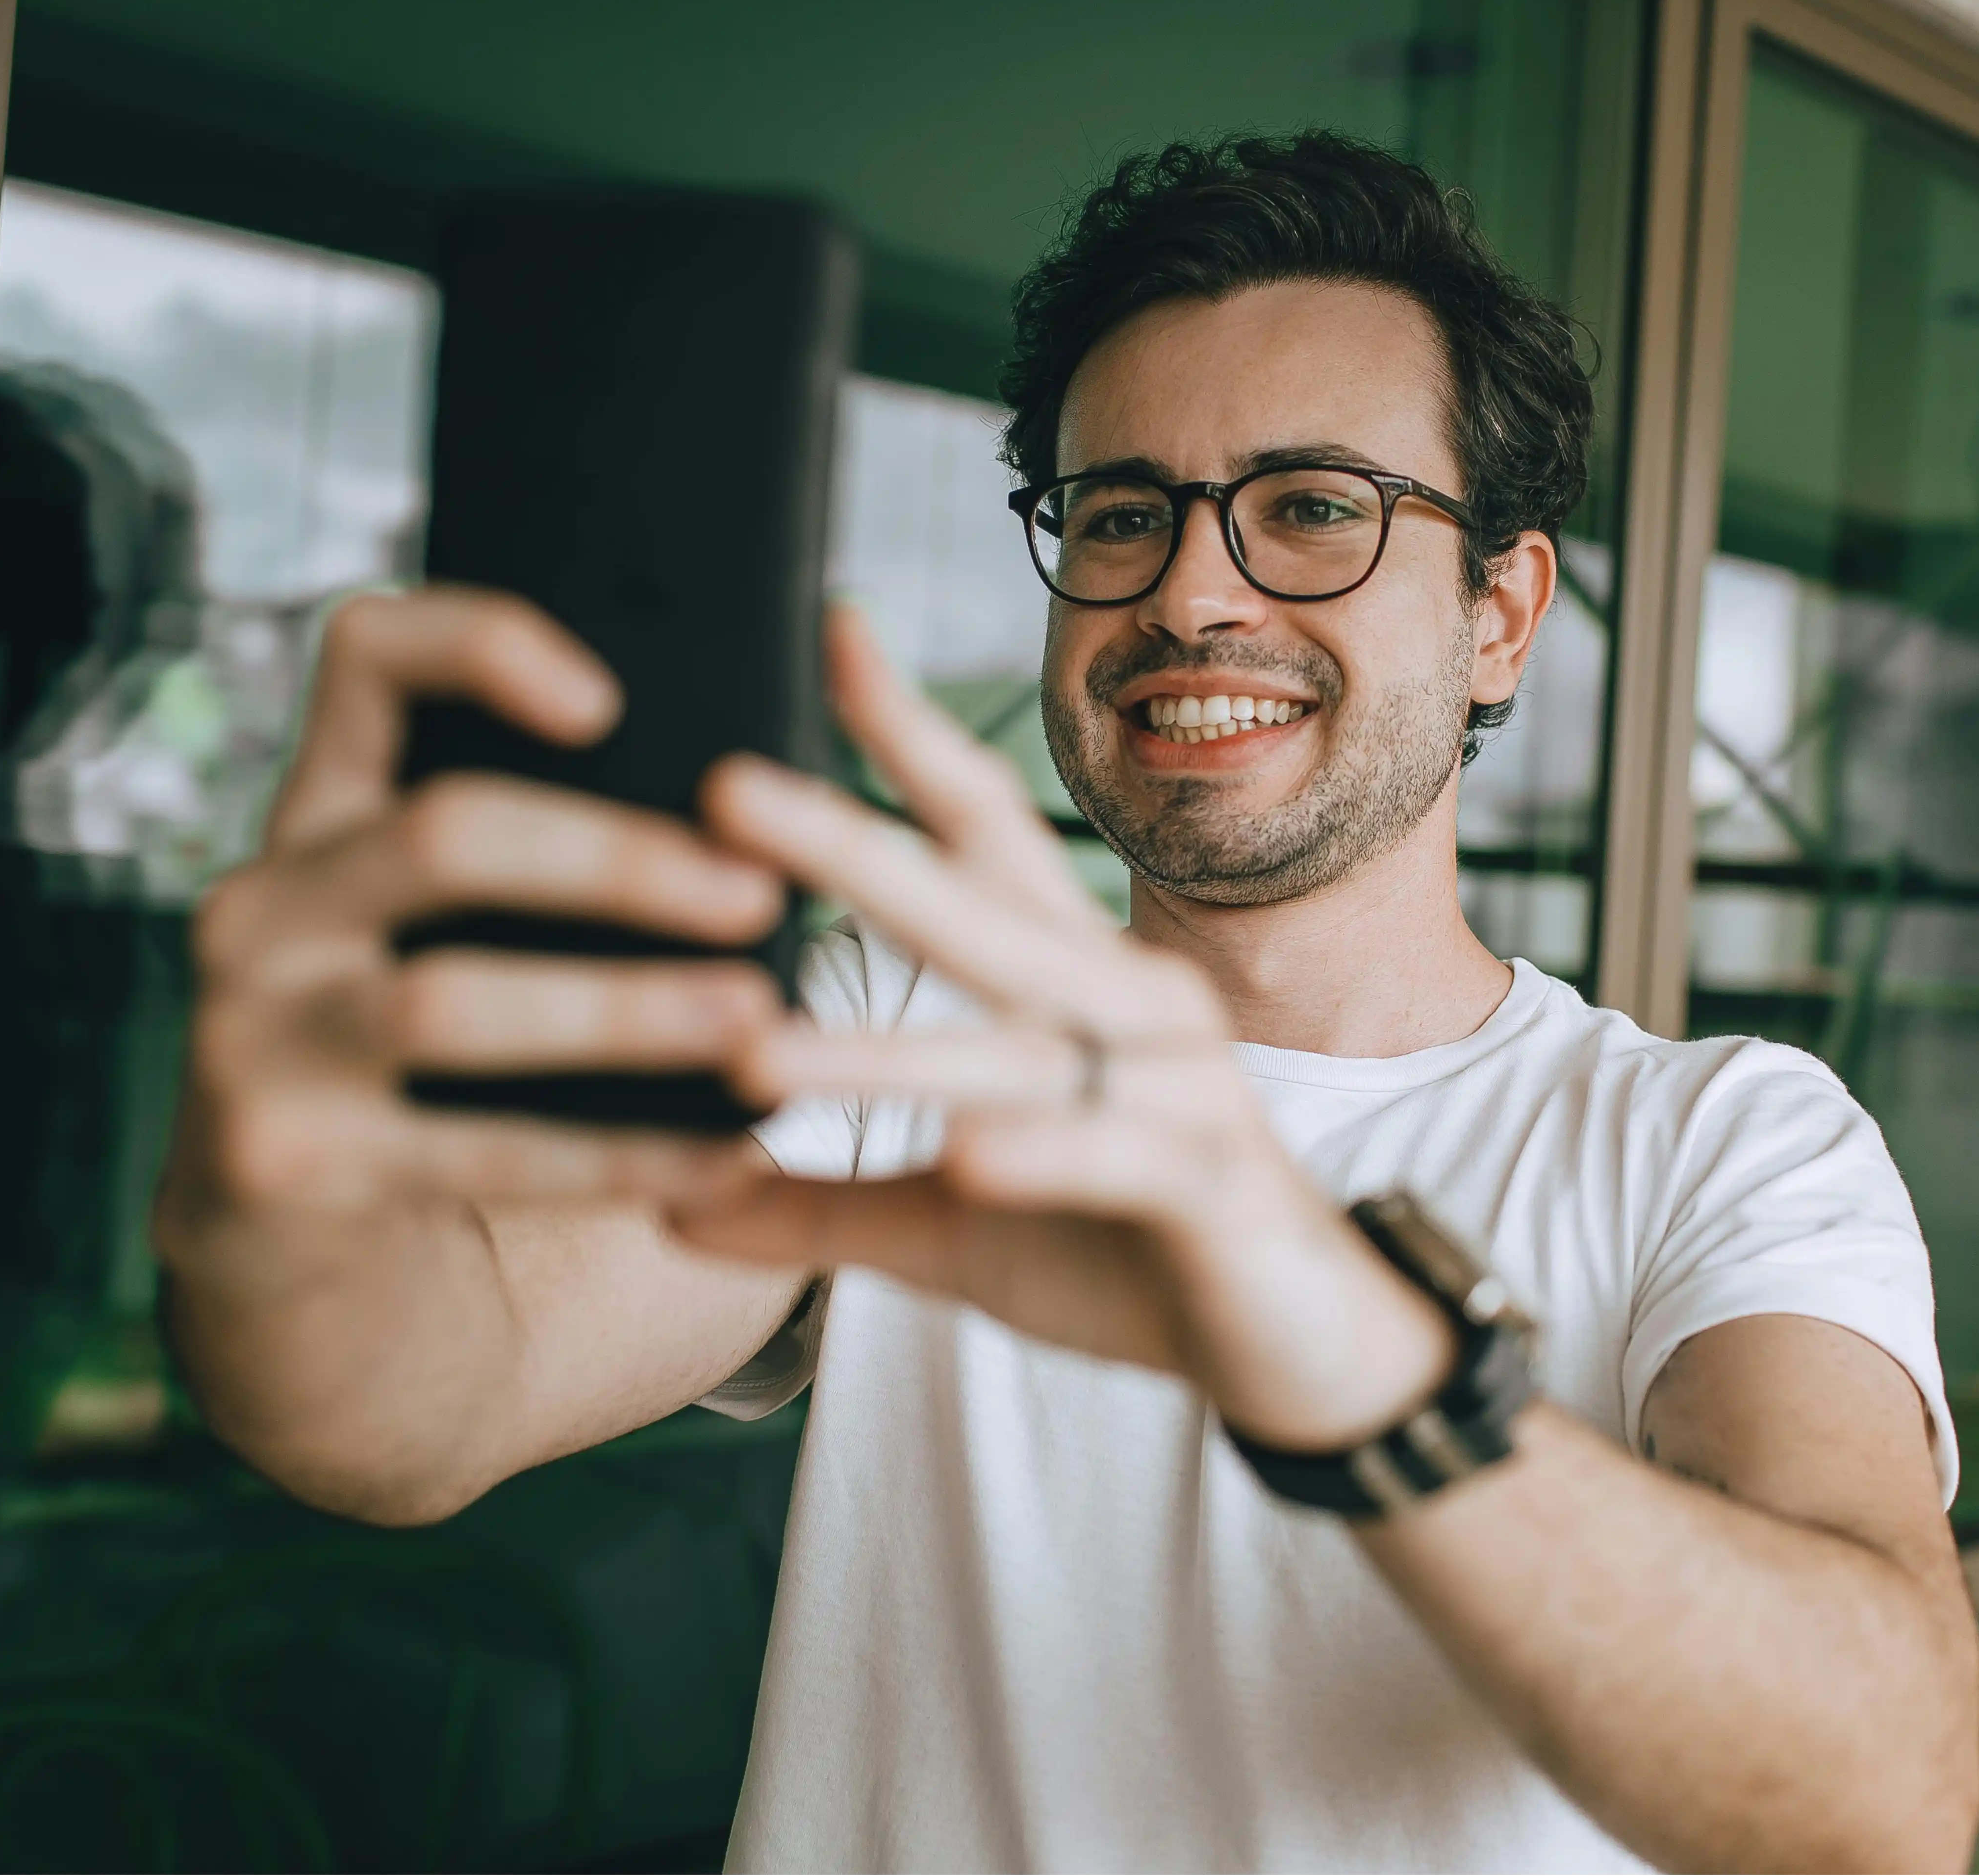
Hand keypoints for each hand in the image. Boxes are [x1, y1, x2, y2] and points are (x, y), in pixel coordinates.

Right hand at [158, 587, 786, 1257]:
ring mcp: (252, 1035)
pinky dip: (618, 1158)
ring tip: (755, 1021)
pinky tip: (724, 1158)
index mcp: (318, 817)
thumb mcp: (436, 930)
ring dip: (624, 1012)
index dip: (482, 646)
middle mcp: (265, 907)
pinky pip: (478, 1155)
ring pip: (450, 1003)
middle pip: (443, 837)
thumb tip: (764, 808)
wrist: (286, 1238)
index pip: (366, 657)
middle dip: (615, 863)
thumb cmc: (421, 1051)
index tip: (609, 703)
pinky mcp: (276, 1161)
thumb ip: (531, 860)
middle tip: (755, 894)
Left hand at [670, 605, 1455, 1450]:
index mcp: (1068, 984)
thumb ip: (822, 1207)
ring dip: (898, 1050)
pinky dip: (1048, 1151)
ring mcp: (1182, 1087)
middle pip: (980, 907)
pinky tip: (967, 1152)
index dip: (907, 735)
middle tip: (727, 792)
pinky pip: (1125, 1154)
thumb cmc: (1124, 1254)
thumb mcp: (950, 1231)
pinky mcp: (1216, 1186)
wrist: (1306, 1348)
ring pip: (1029, 1044)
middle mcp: (1127, 1005)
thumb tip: (671, 1201)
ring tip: (762, 1055)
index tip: (830, 630)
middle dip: (853, 846)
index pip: (983, 831)